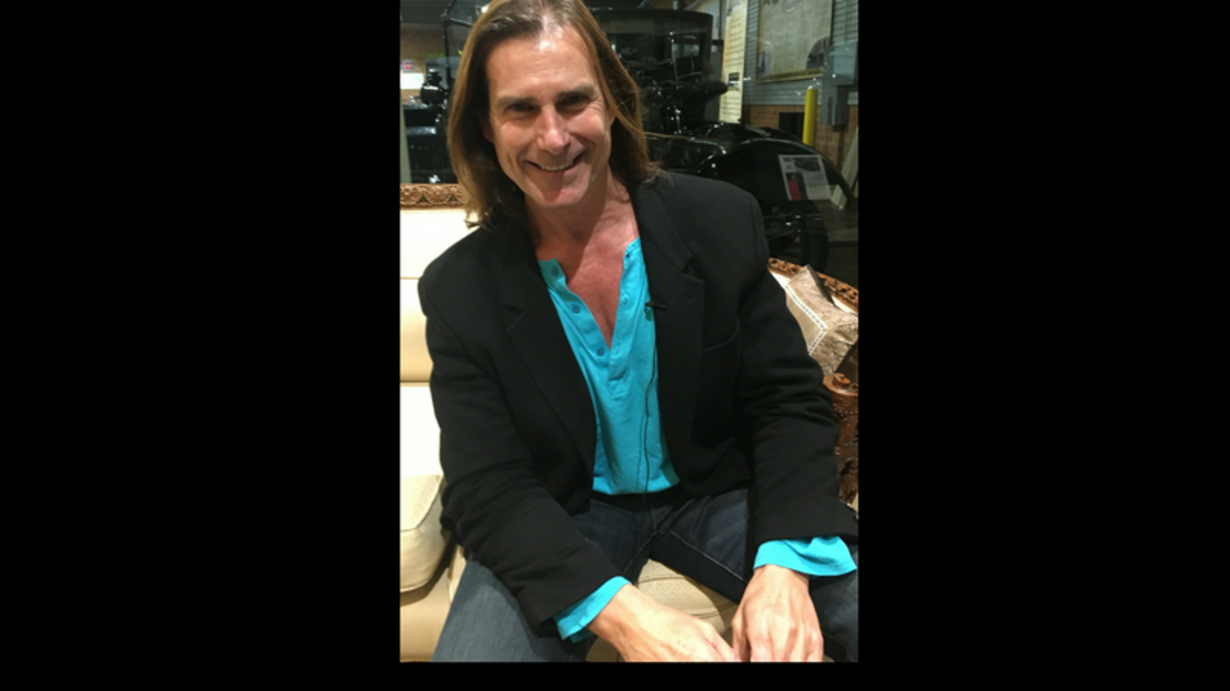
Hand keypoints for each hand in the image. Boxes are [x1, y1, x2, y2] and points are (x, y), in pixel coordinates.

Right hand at [588, 583, 737, 661]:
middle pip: (712, 670)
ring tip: (684, 656)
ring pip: (697, 676)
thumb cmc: (665, 623)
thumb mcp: (703, 627)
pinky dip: (679, 664)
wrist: (635, 624)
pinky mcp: (659, 675)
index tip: (723, 661)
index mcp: (705, 659)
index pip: (728, 668)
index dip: (726, 664)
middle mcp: (690, 668)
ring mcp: (673, 672)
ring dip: (696, 665)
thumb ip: (724, 649)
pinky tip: (675, 659)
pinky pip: (677, 672)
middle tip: (702, 657)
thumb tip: (735, 661)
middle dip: (711, 664)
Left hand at [731, 564, 822, 661]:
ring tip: (780, 658)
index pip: (760, 665)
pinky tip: (795, 659)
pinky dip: (804, 664)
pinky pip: (814, 662)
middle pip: (779, 666)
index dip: (757, 668)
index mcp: (761, 633)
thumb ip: (739, 647)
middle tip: (766, 658)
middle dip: (771, 665)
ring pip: (796, 666)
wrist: (784, 573)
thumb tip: (738, 663)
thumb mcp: (740, 618)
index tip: (755, 663)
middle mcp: (783, 638)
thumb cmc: (761, 593)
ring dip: (787, 664)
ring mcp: (802, 640)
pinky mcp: (816, 639)